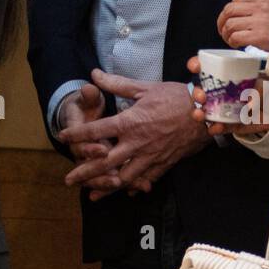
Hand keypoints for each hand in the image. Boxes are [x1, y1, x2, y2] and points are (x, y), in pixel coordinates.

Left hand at [59, 69, 208, 197]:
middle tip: (68, 180)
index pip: (97, 130)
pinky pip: (145, 179)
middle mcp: (137, 143)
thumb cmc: (175, 97)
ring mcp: (150, 157)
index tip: (62, 137)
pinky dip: (133, 187)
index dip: (77, 134)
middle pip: (105, 162)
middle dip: (85, 172)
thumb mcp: (145, 87)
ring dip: (106, 187)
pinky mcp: (163, 164)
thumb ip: (117, 83)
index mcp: (131, 122)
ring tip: (91, 194)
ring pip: (124, 177)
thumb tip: (93, 74)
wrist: (206, 113)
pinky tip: (125, 192)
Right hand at [186, 55, 268, 136]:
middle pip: (200, 91)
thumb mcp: (264, 83)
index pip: (204, 67)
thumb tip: (250, 103)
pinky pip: (217, 126)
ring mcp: (220, 108)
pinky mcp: (227, 123)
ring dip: (198, 112)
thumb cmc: (265, 89)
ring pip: (203, 110)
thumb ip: (258, 90)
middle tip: (201, 97)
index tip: (195, 67)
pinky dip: (214, 128)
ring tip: (200, 114)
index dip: (196, 65)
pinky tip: (215, 128)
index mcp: (222, 75)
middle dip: (197, 93)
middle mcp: (217, 91)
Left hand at [216, 0, 268, 50]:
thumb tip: (241, 12)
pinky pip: (236, 37)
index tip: (228, 18)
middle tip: (223, 30)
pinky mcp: (259, 36)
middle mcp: (262, 6)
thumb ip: (262, 5)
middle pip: (230, 10)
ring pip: (230, 24)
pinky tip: (237, 44)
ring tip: (230, 39)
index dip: (229, 10)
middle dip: (222, 21)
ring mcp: (260, 20)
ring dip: (226, 33)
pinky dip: (232, 41)